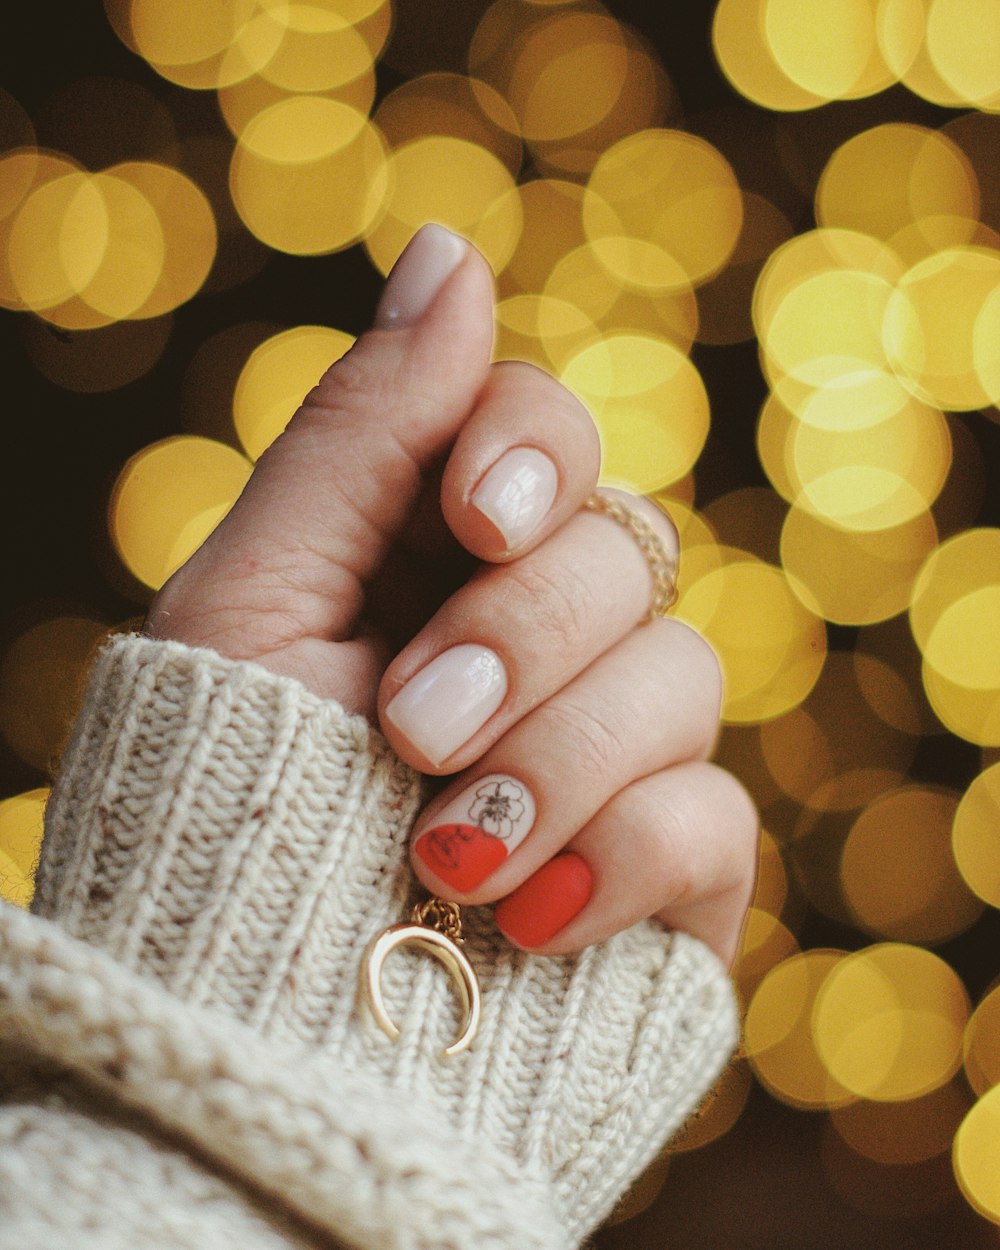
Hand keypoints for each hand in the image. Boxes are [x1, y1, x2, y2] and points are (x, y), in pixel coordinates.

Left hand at [145, 224, 756, 963]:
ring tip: (444, 850)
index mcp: (441, 562)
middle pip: (622, 549)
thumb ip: (362, 430)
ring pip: (682, 675)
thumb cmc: (227, 805)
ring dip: (552, 760)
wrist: (258, 1023)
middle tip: (411, 729)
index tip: (468, 518)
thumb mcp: (258, 600)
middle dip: (518, 637)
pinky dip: (618, 859)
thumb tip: (451, 248)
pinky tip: (525, 919)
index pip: (548, 435)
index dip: (530, 451)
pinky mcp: (671, 867)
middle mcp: (544, 640)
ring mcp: (615, 752)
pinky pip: (716, 816)